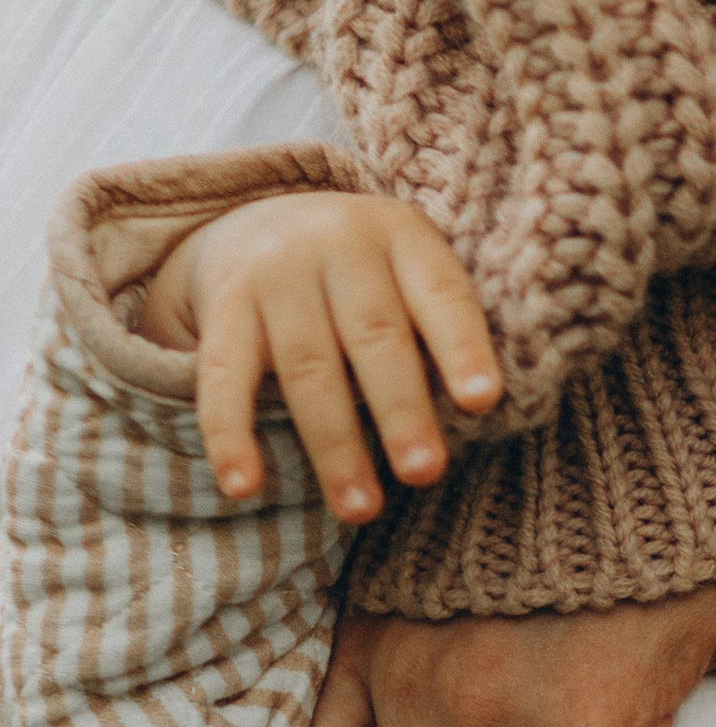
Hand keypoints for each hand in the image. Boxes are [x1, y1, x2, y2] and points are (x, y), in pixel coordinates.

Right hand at [142, 190, 503, 521]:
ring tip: (360, 508)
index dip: (461, 347)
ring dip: (334, 445)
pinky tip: (243, 485)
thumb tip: (472, 420)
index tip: (482, 401)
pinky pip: (223, 375)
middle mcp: (338, 243)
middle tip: (424, 473)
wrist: (257, 218)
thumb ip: (435, 329)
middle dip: (401, 411)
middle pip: (375, 336)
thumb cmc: (363, 275)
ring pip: (308, 367)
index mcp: (402, 236)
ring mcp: (275, 272)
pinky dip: (230, 433)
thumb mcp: (406, 272)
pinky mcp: (224, 303)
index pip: (441, 294)